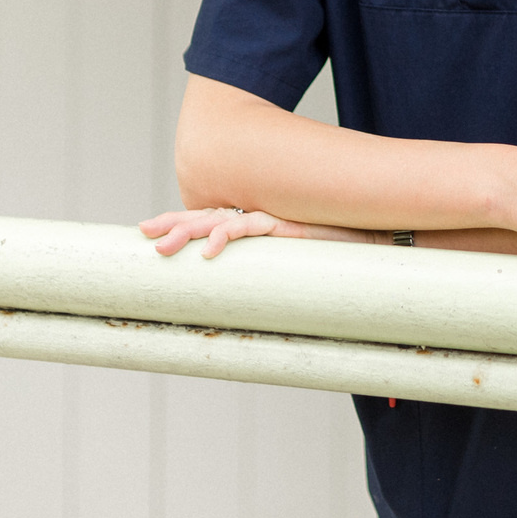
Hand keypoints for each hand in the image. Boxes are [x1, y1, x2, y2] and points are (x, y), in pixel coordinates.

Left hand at [139, 207, 369, 258]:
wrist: (373, 235)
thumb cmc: (333, 255)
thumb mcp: (291, 263)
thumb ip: (270, 271)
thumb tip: (251, 301)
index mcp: (254, 223)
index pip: (210, 218)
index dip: (181, 222)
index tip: (149, 230)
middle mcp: (258, 215)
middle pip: (206, 215)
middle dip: (172, 223)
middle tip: (143, 231)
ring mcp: (271, 217)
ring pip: (219, 220)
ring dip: (189, 232)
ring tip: (163, 247)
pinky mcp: (287, 224)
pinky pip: (251, 226)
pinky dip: (228, 236)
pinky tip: (210, 250)